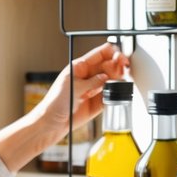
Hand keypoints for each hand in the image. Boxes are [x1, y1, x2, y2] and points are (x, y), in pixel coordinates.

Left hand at [0, 41, 129, 172]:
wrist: (52, 123)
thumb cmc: (55, 102)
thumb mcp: (73, 87)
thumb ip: (92, 82)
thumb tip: (107, 78)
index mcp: (81, 66)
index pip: (101, 53)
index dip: (113, 53)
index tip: (120, 57)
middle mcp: (89, 76)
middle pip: (110, 65)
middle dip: (118, 65)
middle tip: (124, 69)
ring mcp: (94, 89)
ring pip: (113, 80)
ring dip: (119, 80)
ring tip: (120, 82)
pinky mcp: (98, 103)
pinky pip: (112, 95)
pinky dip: (116, 94)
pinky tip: (115, 94)